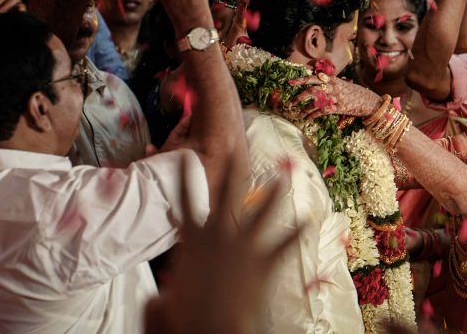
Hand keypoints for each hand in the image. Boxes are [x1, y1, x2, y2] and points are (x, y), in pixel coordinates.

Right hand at [144, 155, 300, 333]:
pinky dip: (297, 233)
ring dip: (274, 194)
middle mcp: (220, 233)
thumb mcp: (166, 304)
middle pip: (228, 193)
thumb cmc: (187, 318)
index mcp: (193, 238)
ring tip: (283, 178)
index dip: (183, 177)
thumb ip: (161, 297)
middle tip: (235, 150)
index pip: (184, 200)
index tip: (185, 158)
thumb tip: (157, 301)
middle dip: (233, 168)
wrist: (214, 327)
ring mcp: (246, 245)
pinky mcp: (266, 262)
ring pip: (263, 212)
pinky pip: (286, 244)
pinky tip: (308, 222)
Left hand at [288, 75, 382, 120]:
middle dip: (300, 96)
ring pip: (317, 102)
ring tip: (298, 113)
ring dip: (305, 108)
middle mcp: (333, 87)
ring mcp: (336, 97)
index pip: (314, 77)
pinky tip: (307, 118)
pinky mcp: (339, 107)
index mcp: (333, 79)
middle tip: (290, 102)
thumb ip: (330, 82)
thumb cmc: (354, 91)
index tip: (290, 82)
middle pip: (313, 89)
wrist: (369, 100)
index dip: (301, 79)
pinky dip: (314, 115)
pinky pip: (323, 111)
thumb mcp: (342, 83)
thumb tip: (316, 78)